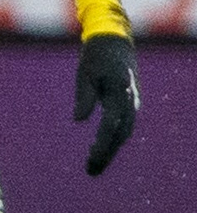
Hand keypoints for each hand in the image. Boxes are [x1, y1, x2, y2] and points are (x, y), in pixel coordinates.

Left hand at [75, 31, 138, 176]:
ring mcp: (132, 101)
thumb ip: (84, 97)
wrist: (114, 42)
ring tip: (93, 166)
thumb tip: (79, 120)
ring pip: (124, 132)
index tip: (90, 157)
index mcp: (119, 92)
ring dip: (110, 150)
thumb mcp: (84, 74)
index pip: (111, 124)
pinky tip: (99, 150)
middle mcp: (130, 99)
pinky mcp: (129, 102)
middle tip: (90, 171)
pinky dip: (113, 140)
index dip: (102, 143)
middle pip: (121, 134)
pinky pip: (124, 126)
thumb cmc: (95, 58)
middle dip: (107, 153)